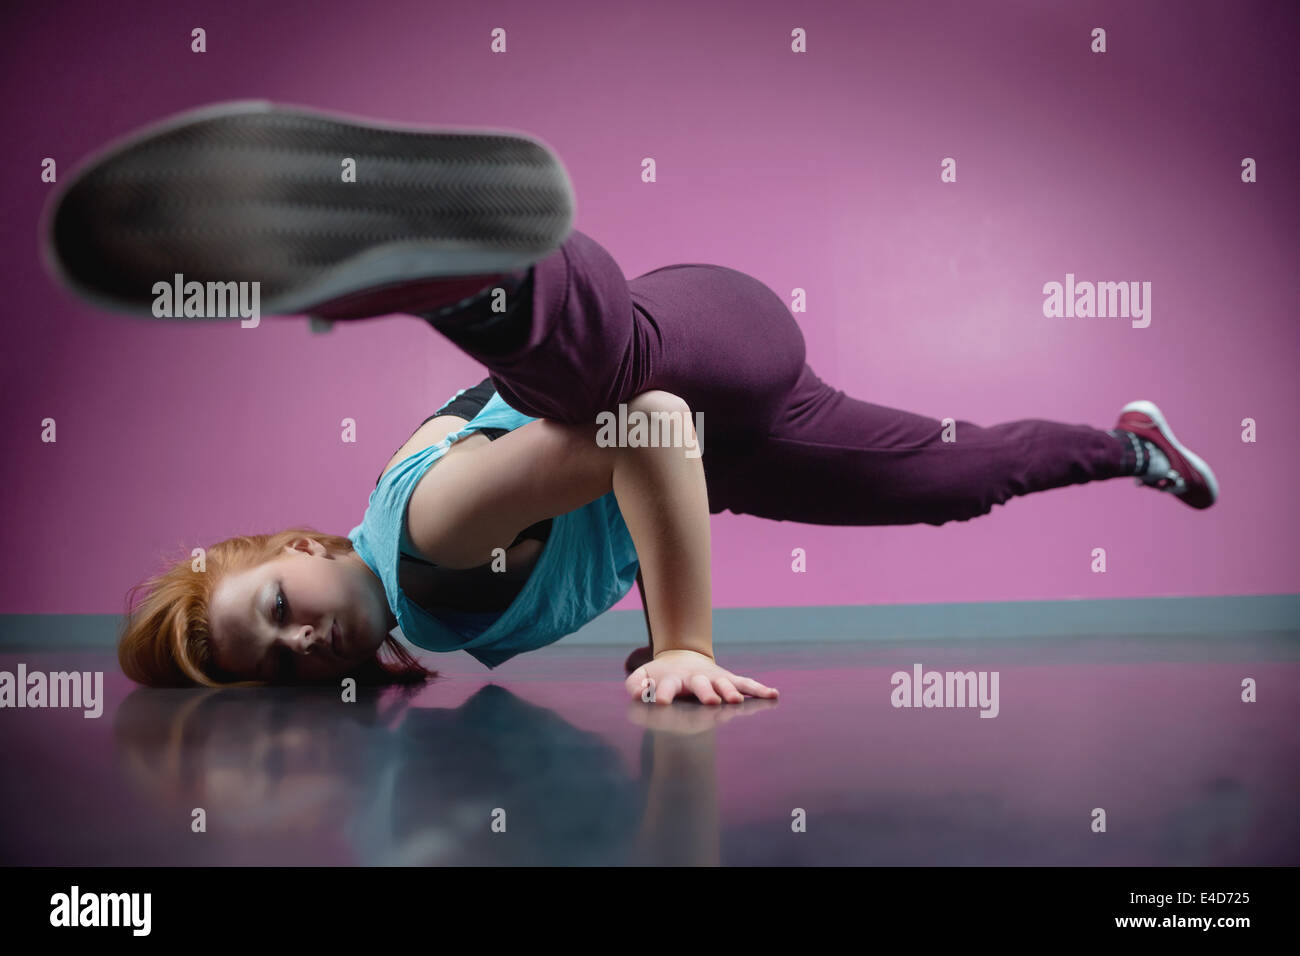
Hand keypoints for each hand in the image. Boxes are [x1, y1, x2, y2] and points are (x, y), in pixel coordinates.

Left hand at [625, 648, 779, 704]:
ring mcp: (713, 678)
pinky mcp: (728, 679)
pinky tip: (773, 694)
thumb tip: (640, 693)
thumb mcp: (642, 676)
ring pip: (725, 684)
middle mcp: (695, 678)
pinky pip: (745, 683)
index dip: (663, 693)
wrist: (681, 658)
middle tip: (712, 702)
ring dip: (731, 692)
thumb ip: (634, 685)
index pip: (667, 687)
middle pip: (701, 685)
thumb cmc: (660, 675)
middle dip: (707, 693)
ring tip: (737, 701)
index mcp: (672, 679)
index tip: (660, 702)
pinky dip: (759, 689)